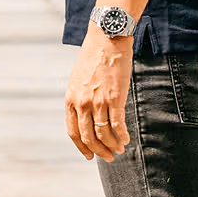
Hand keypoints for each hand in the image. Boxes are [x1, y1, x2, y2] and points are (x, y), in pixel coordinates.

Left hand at [64, 28, 131, 160]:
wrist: (106, 38)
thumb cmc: (93, 57)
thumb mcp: (78, 79)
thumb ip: (79, 98)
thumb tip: (85, 115)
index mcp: (70, 99)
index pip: (73, 132)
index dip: (82, 147)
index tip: (90, 155)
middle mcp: (82, 103)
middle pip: (88, 137)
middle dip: (99, 151)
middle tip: (108, 158)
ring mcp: (98, 101)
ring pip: (103, 134)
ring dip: (112, 146)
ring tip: (119, 150)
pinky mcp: (115, 98)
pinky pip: (118, 125)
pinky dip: (122, 136)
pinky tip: (126, 140)